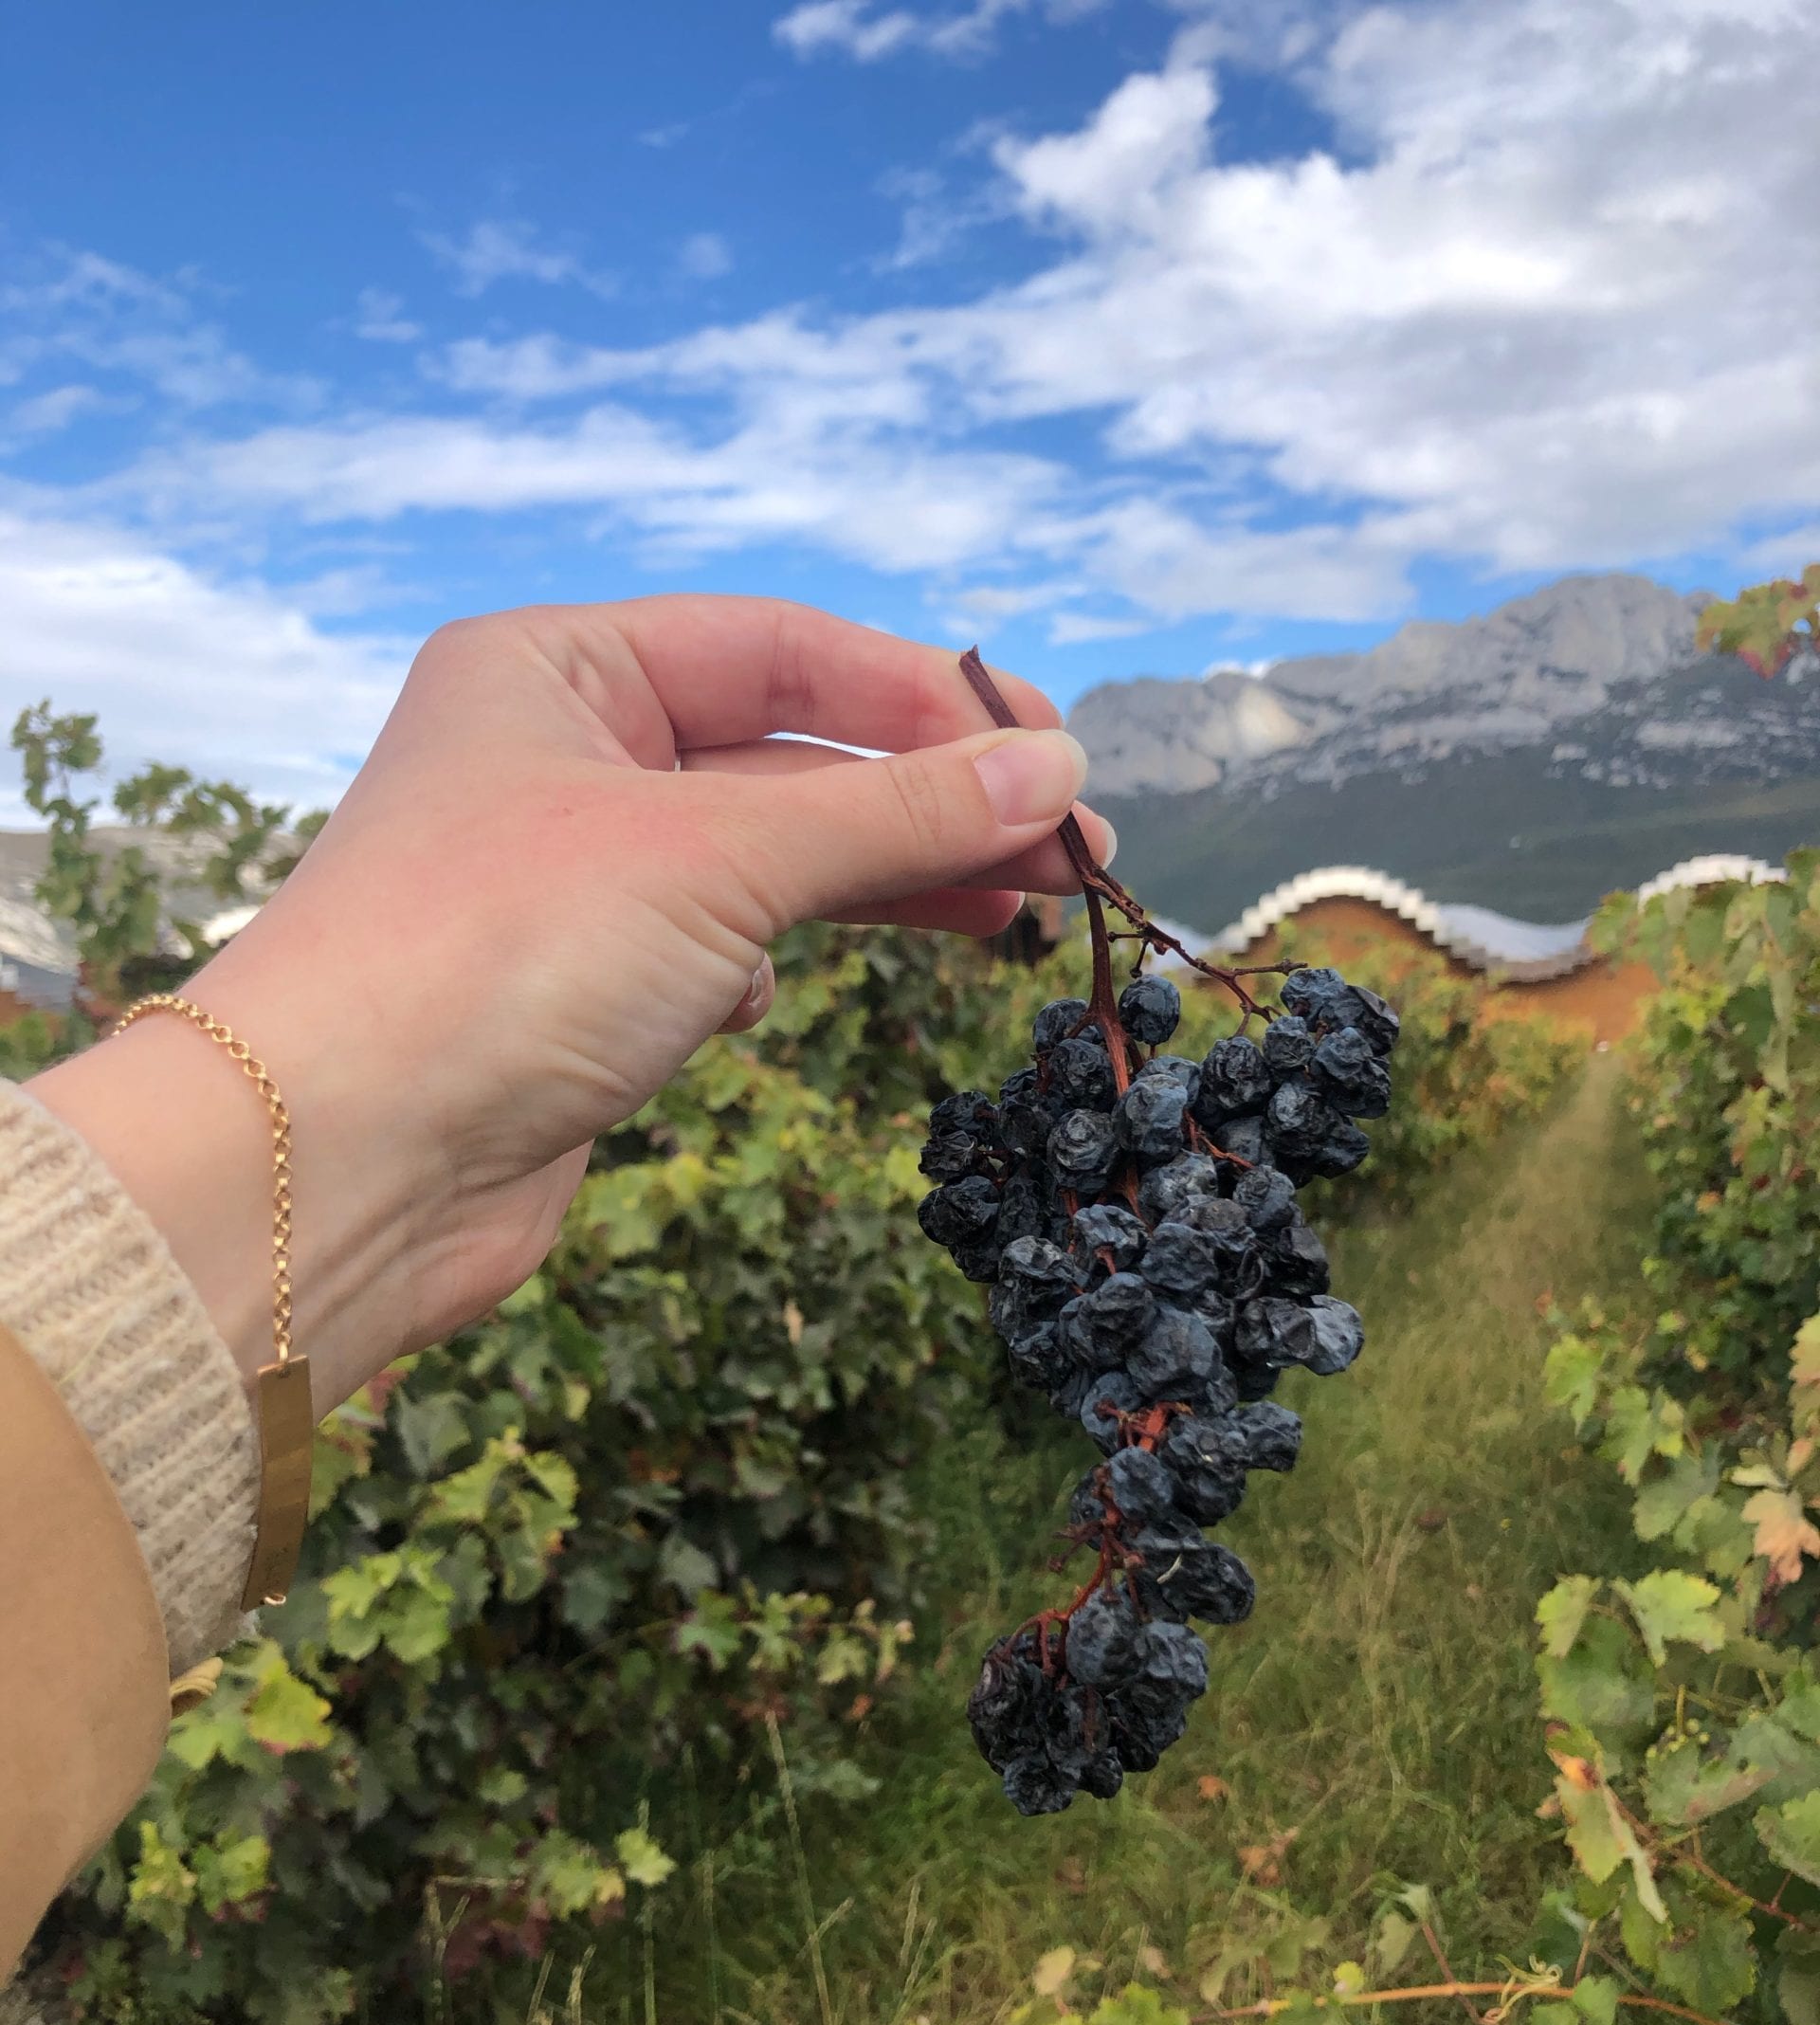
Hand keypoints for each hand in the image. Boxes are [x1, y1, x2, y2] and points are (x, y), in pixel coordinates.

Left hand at [29, 596, 1107, 1412]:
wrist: (340, 1163)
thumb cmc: (497, 957)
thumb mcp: (717, 855)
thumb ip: (894, 812)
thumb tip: (1056, 774)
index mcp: (555, 666)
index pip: (780, 649)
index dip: (925, 699)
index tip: (1053, 753)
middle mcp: (556, 756)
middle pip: (787, 756)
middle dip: (930, 800)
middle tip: (1072, 849)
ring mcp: (566, 880)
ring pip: (765, 860)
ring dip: (885, 882)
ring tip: (1021, 909)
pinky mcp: (577, 994)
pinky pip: (716, 950)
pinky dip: (768, 965)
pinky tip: (769, 1001)